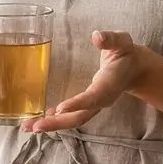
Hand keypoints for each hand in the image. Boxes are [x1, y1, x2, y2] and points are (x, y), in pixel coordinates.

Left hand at [23, 30, 142, 132]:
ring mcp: (94, 105)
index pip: (93, 96)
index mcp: (109, 84)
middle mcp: (101, 99)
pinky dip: (54, 120)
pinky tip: (37, 121)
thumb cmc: (125, 52)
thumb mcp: (122, 41)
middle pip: (80, 116)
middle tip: (35, 126)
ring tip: (28, 127)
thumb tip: (97, 36)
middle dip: (58, 123)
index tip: (60, 109)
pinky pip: (70, 117)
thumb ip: (111, 39)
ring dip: (51, 125)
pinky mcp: (86, 106)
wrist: (134, 69)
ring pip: (73, 120)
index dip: (78, 104)